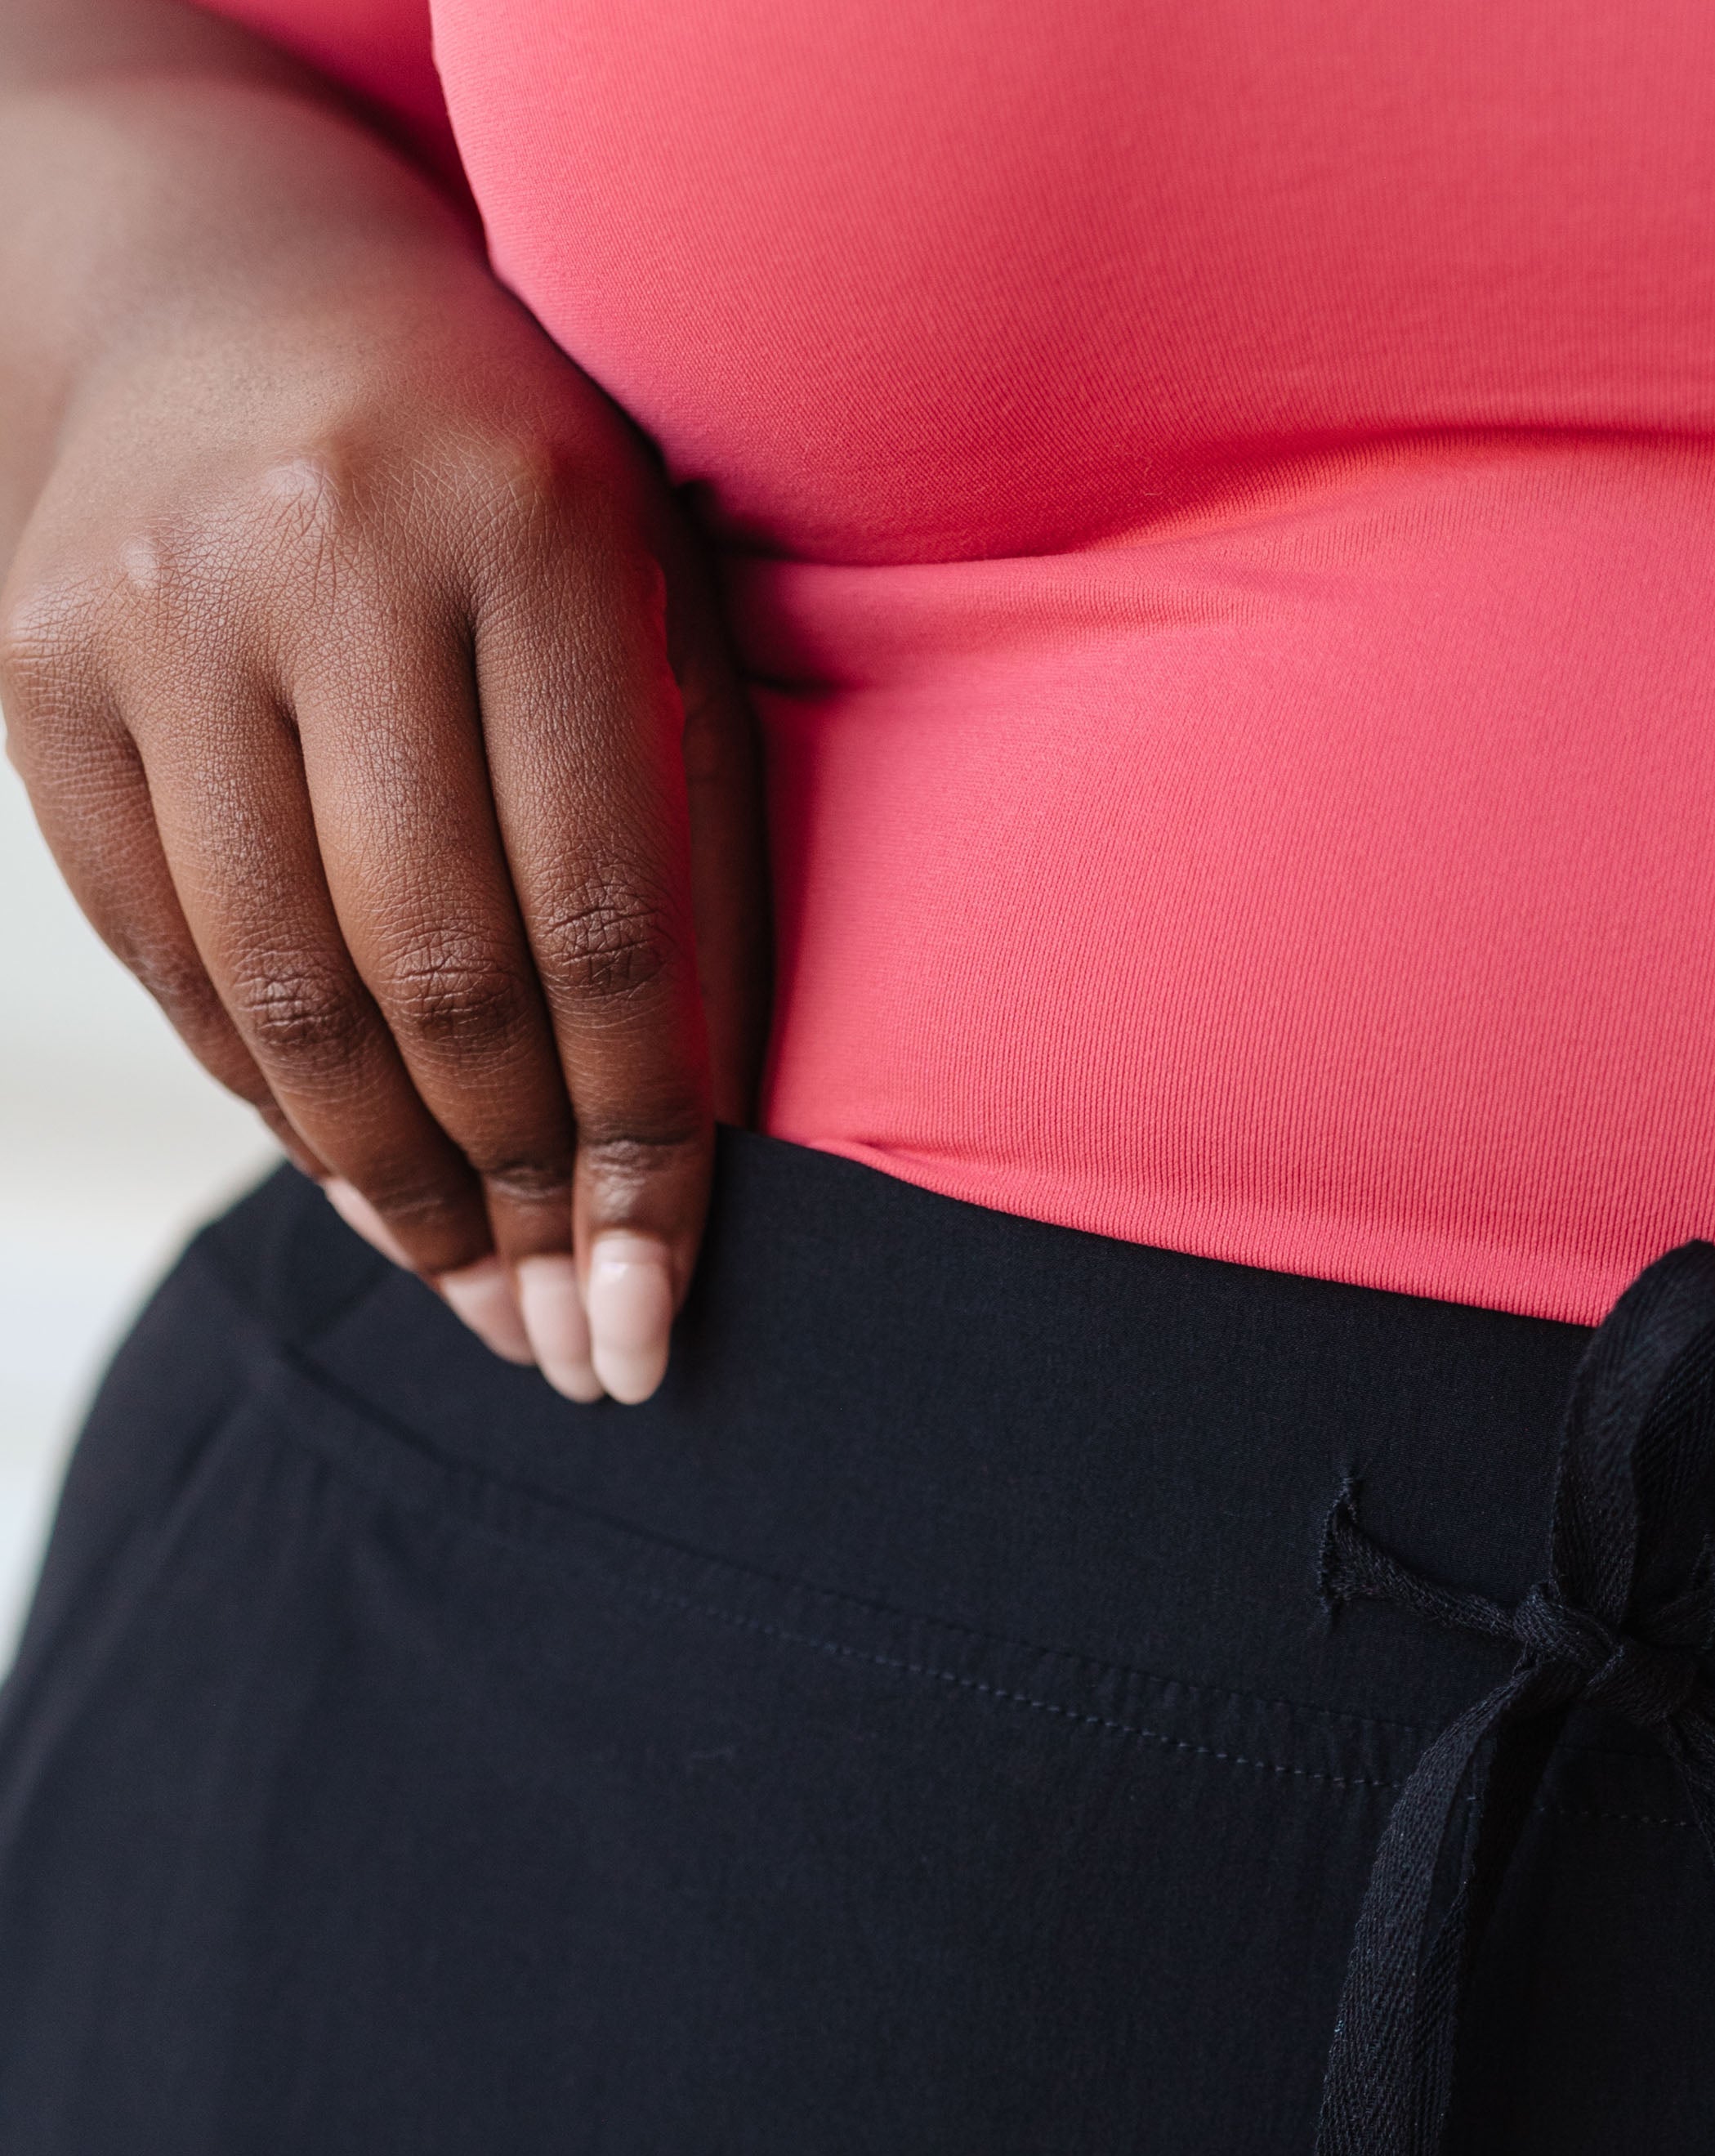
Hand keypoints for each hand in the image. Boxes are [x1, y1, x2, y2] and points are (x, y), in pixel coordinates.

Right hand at [0, 72, 764, 1403]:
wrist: (244, 297)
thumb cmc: (521, 507)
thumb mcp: (651, 630)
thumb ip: (686, 882)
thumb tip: (659, 1203)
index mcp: (532, 526)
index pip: (604, 924)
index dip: (636, 1153)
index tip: (654, 1313)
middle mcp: (326, 550)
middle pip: (439, 978)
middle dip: (515, 1194)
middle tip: (564, 1335)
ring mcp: (156, 604)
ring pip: (285, 993)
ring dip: (389, 1186)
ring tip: (472, 1287)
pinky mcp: (37, 664)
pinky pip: (169, 956)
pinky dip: (272, 1097)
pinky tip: (358, 1178)